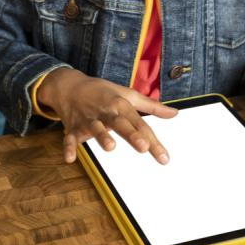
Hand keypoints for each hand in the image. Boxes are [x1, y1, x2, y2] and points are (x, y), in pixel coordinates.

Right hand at [37, 67, 177, 164]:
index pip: (140, 124)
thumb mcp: (128, 95)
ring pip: (96, 128)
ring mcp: (89, 120)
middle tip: (143, 147)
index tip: (164, 157)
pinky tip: (69, 159)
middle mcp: (106, 112)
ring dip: (102, 137)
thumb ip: (152, 107)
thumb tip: (175, 113)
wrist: (70, 86)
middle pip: (120, 124)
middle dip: (131, 134)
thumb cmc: (103, 92)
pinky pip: (70, 138)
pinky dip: (68, 147)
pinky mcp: (73, 127)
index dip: (153, 141)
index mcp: (121, 105)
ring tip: (110, 147)